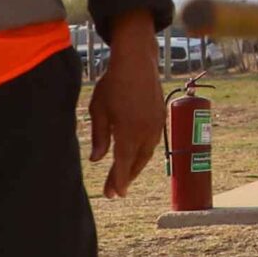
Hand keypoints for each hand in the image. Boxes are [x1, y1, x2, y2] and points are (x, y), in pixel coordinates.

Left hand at [89, 13, 164, 197]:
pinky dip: (144, 152)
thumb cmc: (114, 84)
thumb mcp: (99, 110)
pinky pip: (154, 141)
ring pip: (147, 153)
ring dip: (136, 166)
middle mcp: (146, 132)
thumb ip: (99, 136)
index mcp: (129, 132)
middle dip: (126, 178)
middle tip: (115, 191)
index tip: (113, 195)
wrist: (137, 61)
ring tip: (126, 175)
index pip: (122, 164)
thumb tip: (97, 159)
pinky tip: (138, 153)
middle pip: (137, 162)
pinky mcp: (161, 117)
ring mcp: (156, 124)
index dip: (117, 181)